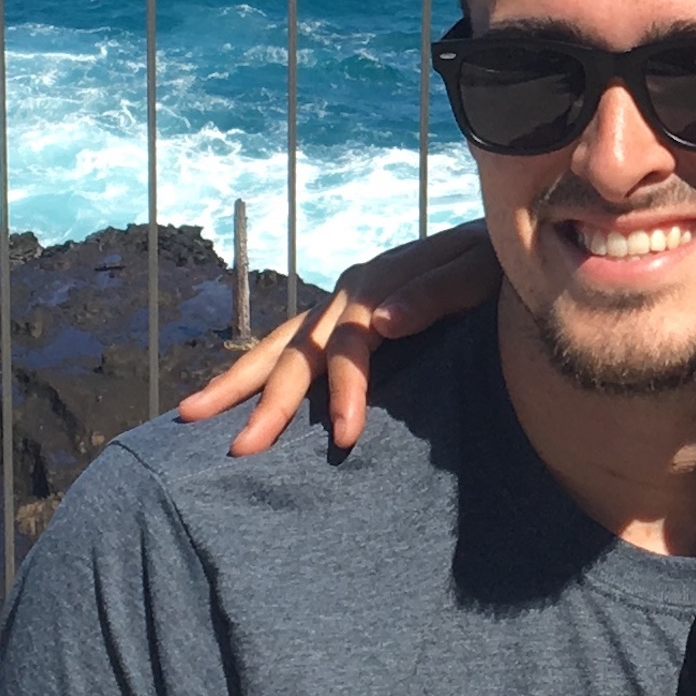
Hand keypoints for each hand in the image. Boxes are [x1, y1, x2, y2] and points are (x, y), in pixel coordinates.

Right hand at [171, 220, 497, 453]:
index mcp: (374, 285)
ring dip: (235, 384)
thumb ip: (434, 295)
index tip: (344, 436)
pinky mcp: (344, 323)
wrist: (506, 244)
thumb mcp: (476, 273)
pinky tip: (232, 401)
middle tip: (238, 451)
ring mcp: (339, 308)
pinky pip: (291, 350)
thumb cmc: (496, 265)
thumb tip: (379, 322)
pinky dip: (259, 375)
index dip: (343, 390)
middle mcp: (346, 295)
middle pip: (294, 351)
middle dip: (263, 402)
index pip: (346, 345)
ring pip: (277, 348)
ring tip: (189, 416)